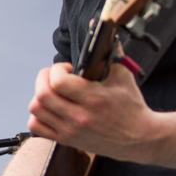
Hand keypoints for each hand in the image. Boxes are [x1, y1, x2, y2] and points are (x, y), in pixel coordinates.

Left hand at [27, 60, 157, 160]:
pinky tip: (51, 108)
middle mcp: (79, 116)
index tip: (67, 68)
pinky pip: (37, 127)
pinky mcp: (67, 140)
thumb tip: (106, 34)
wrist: (140, 138)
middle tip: (54, 76)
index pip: (58, 81)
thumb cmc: (131, 107)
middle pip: (42, 95)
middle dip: (44, 78)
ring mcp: (71, 130)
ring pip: (36, 110)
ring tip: (53, 92)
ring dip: (40, 96)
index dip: (58, 69)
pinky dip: (38, 115)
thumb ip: (113, 54)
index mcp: (93, 99)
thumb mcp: (124, 77)